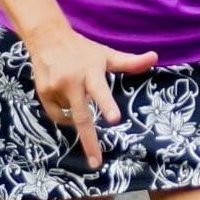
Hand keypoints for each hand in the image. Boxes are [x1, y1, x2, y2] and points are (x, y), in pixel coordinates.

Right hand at [27, 23, 156, 169]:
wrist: (47, 37)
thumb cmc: (83, 50)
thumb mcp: (107, 55)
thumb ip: (131, 62)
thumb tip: (155, 57)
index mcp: (91, 71)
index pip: (101, 90)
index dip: (107, 105)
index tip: (115, 119)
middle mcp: (72, 81)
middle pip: (82, 116)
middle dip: (89, 141)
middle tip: (96, 162)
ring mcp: (56, 88)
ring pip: (70, 115)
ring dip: (76, 110)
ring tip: (74, 89)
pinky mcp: (43, 93)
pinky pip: (57, 114)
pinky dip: (64, 112)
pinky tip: (65, 96)